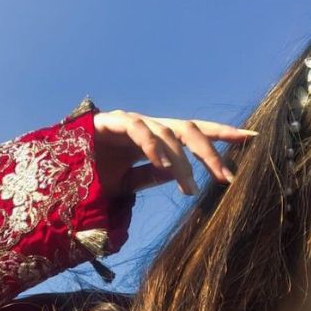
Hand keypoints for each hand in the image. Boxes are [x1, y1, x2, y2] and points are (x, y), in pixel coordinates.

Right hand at [93, 110, 257, 197]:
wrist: (61, 173)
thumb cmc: (96, 174)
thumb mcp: (130, 181)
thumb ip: (152, 175)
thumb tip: (178, 174)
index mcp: (158, 140)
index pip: (195, 133)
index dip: (221, 134)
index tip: (250, 139)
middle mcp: (150, 127)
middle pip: (189, 129)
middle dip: (210, 151)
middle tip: (226, 177)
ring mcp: (132, 121)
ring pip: (168, 134)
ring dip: (182, 162)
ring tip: (189, 188)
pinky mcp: (113, 121)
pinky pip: (140, 130)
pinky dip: (154, 147)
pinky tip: (164, 166)